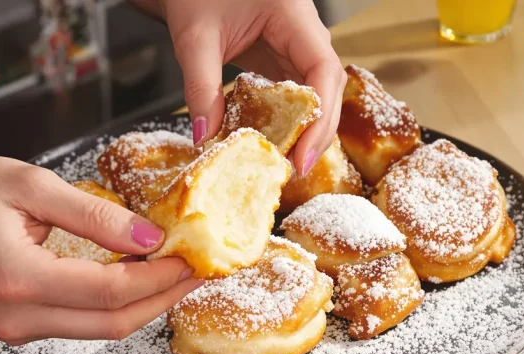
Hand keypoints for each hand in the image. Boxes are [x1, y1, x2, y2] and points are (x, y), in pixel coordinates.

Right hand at [0, 154, 201, 344]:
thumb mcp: (32, 184)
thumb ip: (95, 213)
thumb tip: (148, 236)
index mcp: (18, 278)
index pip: (110, 291)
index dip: (158, 278)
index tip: (189, 259)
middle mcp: (17, 316)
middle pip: (113, 323)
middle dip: (162, 299)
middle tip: (196, 274)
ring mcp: (17, 327)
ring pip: (101, 329)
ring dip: (144, 305)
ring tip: (176, 276)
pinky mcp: (21, 325)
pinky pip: (83, 323)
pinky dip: (117, 305)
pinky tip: (140, 282)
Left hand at [130, 0, 346, 176]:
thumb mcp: (195, 38)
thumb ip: (201, 86)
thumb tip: (205, 136)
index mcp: (294, 15)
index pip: (324, 70)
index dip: (320, 116)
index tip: (303, 154)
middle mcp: (305, 32)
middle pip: (329, 88)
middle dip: (317, 131)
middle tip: (296, 168)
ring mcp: (298, 46)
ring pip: (318, 94)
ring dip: (307, 129)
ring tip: (288, 161)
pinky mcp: (285, 58)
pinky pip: (297, 93)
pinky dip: (290, 119)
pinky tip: (277, 141)